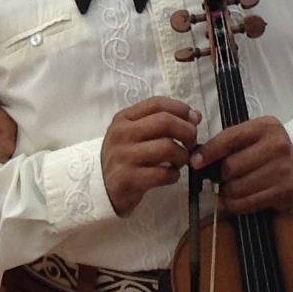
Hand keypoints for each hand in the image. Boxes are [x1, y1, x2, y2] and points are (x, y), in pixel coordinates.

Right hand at [101, 96, 203, 217]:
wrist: (97, 188)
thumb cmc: (122, 158)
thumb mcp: (132, 134)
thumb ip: (159, 123)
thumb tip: (195, 116)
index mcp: (124, 119)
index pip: (157, 103)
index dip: (181, 109)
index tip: (194, 119)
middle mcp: (122, 134)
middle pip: (166, 122)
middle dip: (187, 132)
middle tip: (191, 144)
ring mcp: (124, 156)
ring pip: (168, 147)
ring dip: (182, 156)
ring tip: (179, 162)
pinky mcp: (129, 179)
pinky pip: (163, 173)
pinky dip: (173, 175)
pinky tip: (170, 176)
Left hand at [203, 115, 292, 214]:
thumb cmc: (265, 149)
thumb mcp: (250, 137)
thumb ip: (226, 143)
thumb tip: (196, 160)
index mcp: (266, 126)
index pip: (229, 139)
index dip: (209, 152)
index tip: (195, 163)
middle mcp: (278, 146)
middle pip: (231, 167)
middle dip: (220, 175)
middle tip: (221, 178)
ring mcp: (284, 169)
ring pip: (238, 187)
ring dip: (226, 192)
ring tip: (229, 189)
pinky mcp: (286, 191)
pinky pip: (249, 203)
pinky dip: (236, 205)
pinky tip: (236, 200)